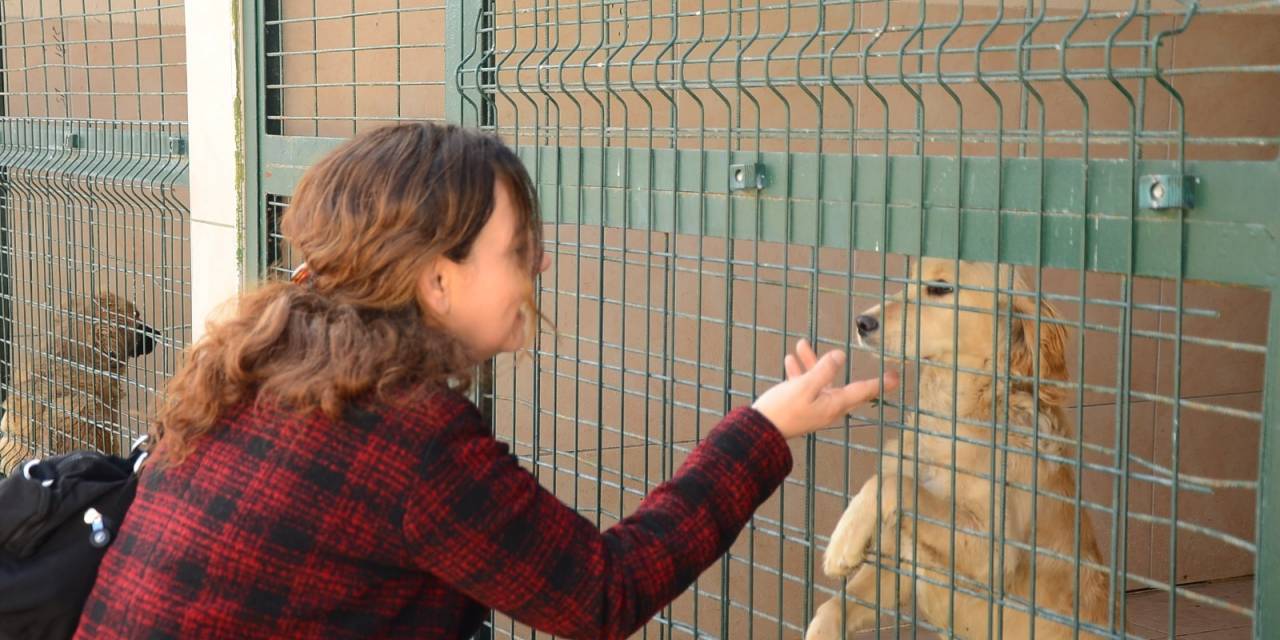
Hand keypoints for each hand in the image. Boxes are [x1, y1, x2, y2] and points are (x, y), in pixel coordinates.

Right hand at [751, 339, 898, 439]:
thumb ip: (823, 370)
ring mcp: (813, 407)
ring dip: (811, 362)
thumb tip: (839, 356)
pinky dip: (799, 371)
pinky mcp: (799, 406)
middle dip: (834, 363)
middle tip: (843, 352)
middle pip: (838, 381)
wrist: (760, 431)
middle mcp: (827, 406)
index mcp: (834, 404)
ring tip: (801, 344)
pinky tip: (790, 358)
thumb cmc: (783, 410)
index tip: (894, 377)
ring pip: (818, 380)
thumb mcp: (804, 387)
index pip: (863, 391)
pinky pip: (803, 385)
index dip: (879, 383)